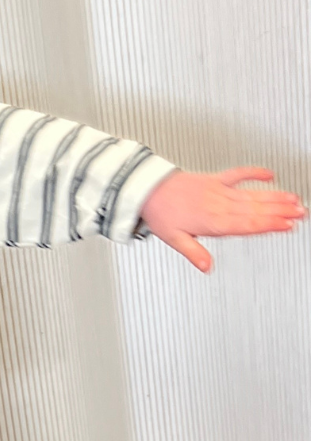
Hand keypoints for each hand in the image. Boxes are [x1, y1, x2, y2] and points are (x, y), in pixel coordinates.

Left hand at [141, 168, 306, 272]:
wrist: (146, 189)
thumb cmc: (160, 213)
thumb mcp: (174, 239)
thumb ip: (194, 252)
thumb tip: (207, 267)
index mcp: (211, 221)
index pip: (247, 225)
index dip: (269, 225)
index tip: (287, 226)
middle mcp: (219, 204)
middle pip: (256, 209)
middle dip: (281, 211)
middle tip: (301, 213)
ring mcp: (218, 190)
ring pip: (252, 194)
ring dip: (275, 197)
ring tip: (295, 200)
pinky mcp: (214, 179)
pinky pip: (238, 174)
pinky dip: (254, 173)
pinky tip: (270, 174)